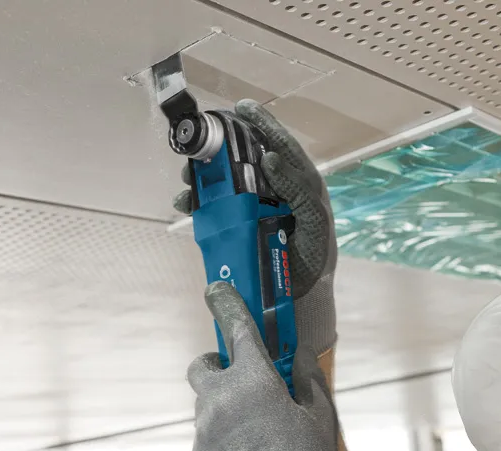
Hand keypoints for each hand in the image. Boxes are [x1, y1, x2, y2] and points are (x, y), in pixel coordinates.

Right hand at [174, 99, 337, 356]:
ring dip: (205, 175)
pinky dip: (198, 203)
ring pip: (226, 181)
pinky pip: (215, 207)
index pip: (280, 145)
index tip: (242, 107)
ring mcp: (255, 206)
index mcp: (299, 182)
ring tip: (188, 175)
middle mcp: (275, 189)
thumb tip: (270, 157)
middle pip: (246, 159)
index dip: (262, 124)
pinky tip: (186, 203)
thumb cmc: (315, 253)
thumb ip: (298, 187)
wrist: (301, 292)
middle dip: (222, 149)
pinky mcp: (238, 225)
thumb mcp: (314, 219)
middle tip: (202, 143)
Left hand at [189, 281, 337, 450]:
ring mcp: (205, 427)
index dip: (227, 304)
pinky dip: (221, 435)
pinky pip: (207, 433)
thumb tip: (302, 356)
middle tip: (242, 380)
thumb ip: (308, 377)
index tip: (217, 289)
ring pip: (206, 403)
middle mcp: (221, 397)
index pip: (238, 329)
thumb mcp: (319, 413)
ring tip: (255, 430)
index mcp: (254, 379)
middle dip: (217, 366)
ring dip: (224, 405)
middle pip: (203, 365)